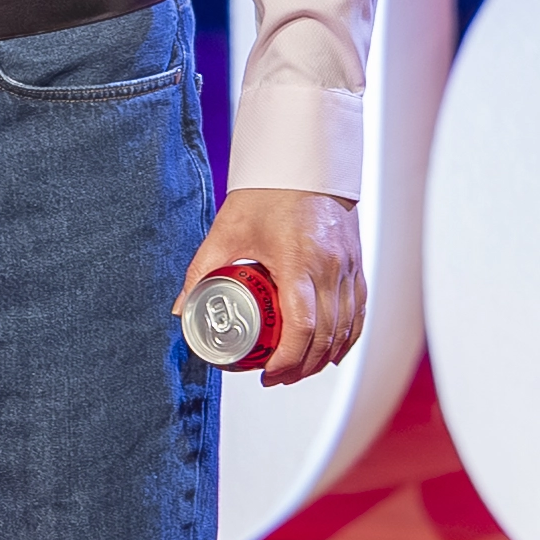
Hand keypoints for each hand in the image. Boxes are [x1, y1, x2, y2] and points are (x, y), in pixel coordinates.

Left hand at [187, 187, 364, 385]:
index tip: (268, 373)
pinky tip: (332, 351)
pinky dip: (347, 337)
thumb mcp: (226, 232)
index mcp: (298, 262)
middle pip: (326, 336)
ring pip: (346, 328)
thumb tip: (181, 308)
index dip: (287, 360)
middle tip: (278, 379)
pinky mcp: (357, 264)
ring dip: (326, 357)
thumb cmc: (267, 191)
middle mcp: (329, 268)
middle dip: (303, 367)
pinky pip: (359, 310)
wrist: (304, 161)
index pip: (301, 328)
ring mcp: (348, 267)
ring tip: (299, 371)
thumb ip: (202, 270)